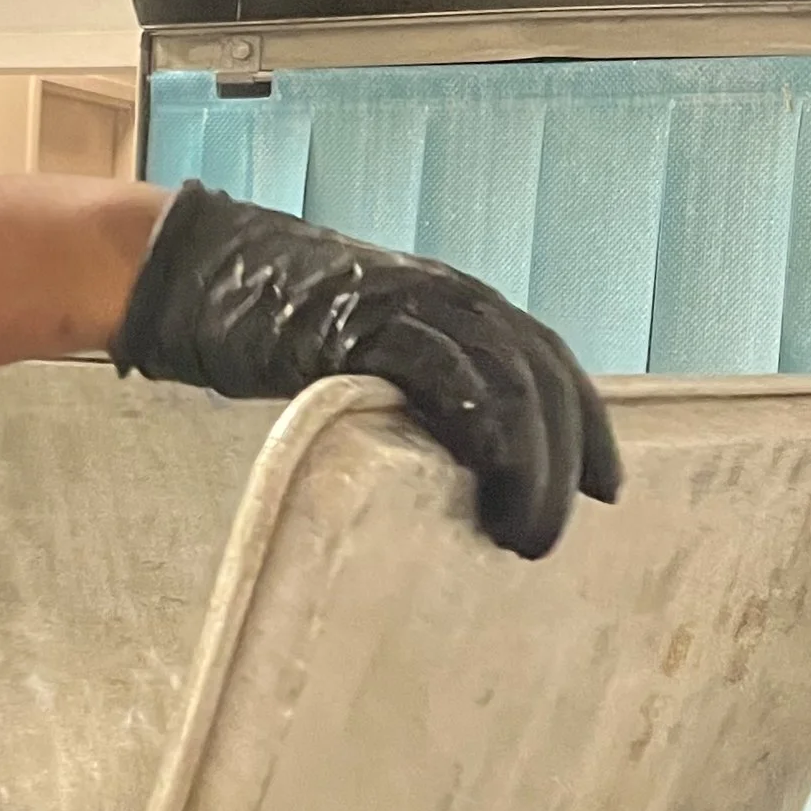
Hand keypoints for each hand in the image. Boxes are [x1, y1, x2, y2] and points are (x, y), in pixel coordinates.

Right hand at [112, 183, 621, 558]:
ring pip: (507, 380)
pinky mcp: (363, 322)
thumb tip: (451, 466)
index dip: (588, 430)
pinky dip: (475, 421)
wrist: (203, 271)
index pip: (551, 365)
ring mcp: (410, 304)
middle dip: (561, 464)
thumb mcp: (369, 353)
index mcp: (463, 302)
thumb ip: (417, 388)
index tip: (607, 493)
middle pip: (541, 379)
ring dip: (527, 464)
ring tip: (517, 534)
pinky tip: (483, 471)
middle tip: (547, 538)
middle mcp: (452, 296)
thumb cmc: (277, 326)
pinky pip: (441, 369)